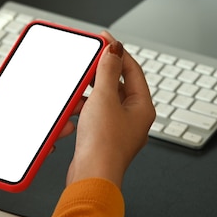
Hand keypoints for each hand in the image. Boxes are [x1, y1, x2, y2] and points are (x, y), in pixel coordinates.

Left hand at [0, 68, 79, 191]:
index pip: (8, 106)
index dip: (27, 100)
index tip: (46, 93)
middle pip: (18, 127)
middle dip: (42, 121)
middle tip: (64, 112)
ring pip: (17, 149)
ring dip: (39, 142)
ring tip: (58, 131)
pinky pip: (4, 171)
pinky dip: (22, 165)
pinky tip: (38, 154)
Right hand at [67, 32, 155, 187]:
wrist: (90, 177)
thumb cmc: (103, 144)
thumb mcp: (104, 97)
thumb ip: (108, 70)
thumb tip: (115, 49)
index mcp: (143, 107)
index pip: (133, 69)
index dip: (118, 52)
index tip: (104, 39)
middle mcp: (134, 118)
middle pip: (119, 84)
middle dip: (100, 73)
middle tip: (88, 61)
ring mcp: (119, 129)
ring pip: (104, 100)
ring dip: (89, 92)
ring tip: (78, 89)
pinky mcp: (103, 138)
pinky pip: (94, 114)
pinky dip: (84, 108)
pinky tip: (74, 108)